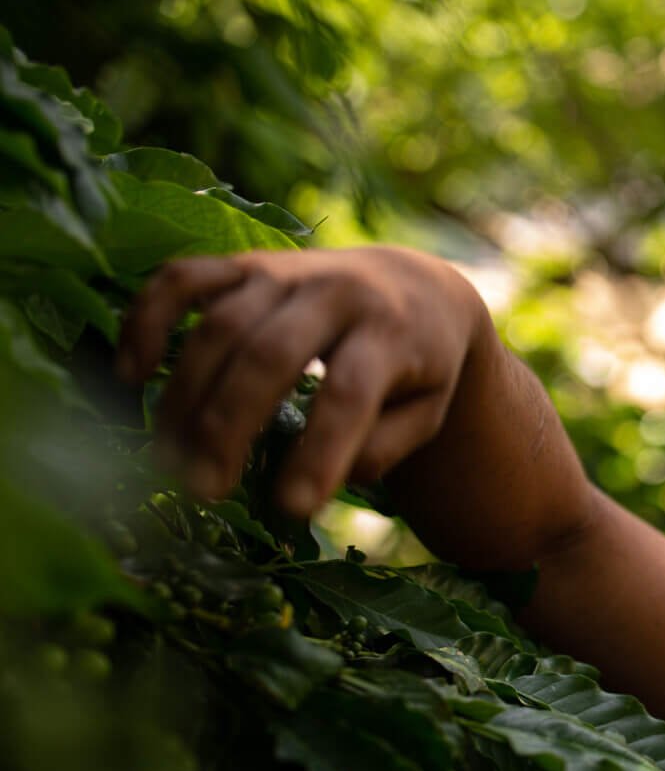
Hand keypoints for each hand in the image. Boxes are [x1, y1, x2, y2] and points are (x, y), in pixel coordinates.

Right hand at [117, 245, 489, 518]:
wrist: (416, 286)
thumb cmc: (419, 367)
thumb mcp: (425, 412)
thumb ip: (382, 448)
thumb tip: (314, 478)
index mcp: (393, 333)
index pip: (349, 393)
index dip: (318, 451)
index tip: (292, 507)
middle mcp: (337, 292)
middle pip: (269, 356)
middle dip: (229, 426)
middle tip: (203, 487)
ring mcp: (285, 272)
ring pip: (220, 325)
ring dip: (185, 396)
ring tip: (171, 458)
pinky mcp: (245, 263)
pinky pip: (182, 278)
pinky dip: (147, 319)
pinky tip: (133, 374)